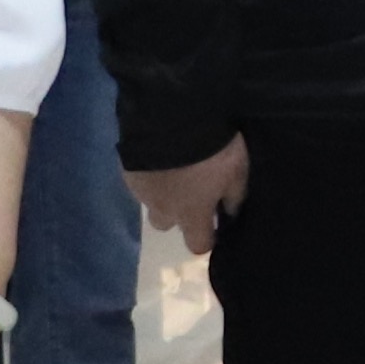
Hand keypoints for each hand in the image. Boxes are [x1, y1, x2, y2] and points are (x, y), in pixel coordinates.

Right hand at [128, 139, 249, 249]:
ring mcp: (141, 192)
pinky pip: (139, 180)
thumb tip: (230, 213)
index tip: (213, 222)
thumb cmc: (212, 149)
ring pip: (151, 201)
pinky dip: (149, 172)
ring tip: (172, 167)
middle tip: (189, 188)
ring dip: (161, 191)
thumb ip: (234, 197)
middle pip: (167, 225)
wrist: (172, 118)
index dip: (206, 237)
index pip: (198, 246)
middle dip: (177, 212)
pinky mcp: (127, 171)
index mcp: (191, 215)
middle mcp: (163, 211)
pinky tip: (159, 154)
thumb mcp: (237, 171)